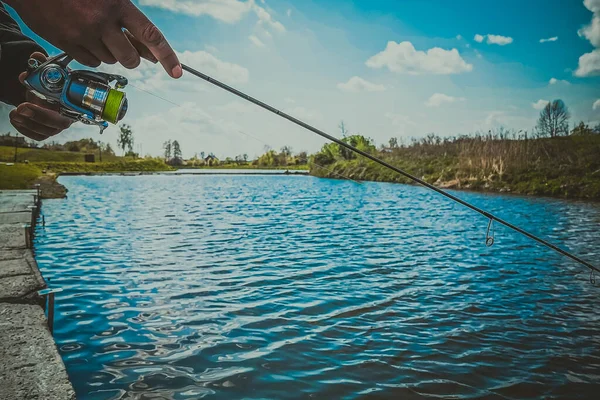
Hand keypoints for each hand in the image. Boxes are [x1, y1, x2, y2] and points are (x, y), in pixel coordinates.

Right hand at [6, 0, 181, 77]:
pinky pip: (91, 62)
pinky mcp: (67, 44)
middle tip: (126, 48)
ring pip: (110, 61)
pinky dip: (92, 55)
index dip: (167, 56)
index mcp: (117, 5)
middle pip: (130, 58)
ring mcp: (84, 35)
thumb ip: (128, 19)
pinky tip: (85, 39)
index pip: (151, 35)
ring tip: (98, 34)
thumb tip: (147, 49)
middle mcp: (102, 22)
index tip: (177, 72)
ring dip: (110, 53)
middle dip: (132, 58)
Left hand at [9, 53, 72, 140]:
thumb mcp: (47, 72)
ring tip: (14, 113)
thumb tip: (35, 57)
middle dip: (37, 117)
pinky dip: (25, 130)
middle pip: (57, 125)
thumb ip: (42, 64)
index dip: (47, 112)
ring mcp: (57, 126)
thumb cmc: (53, 82)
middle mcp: (68, 117)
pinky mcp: (47, 131)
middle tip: (21, 107)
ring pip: (46, 132)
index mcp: (72, 104)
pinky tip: (16, 119)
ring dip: (28, 124)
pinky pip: (38, 136)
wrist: (50, 90)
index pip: (66, 115)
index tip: (30, 101)